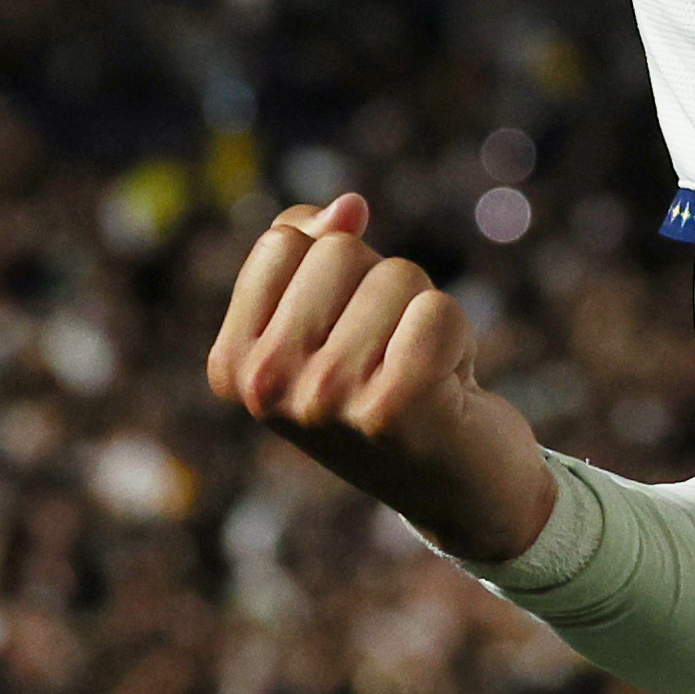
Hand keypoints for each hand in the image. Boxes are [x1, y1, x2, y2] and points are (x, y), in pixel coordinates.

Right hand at [201, 194, 556, 563]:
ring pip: (397, 276)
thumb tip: (349, 206)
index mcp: (233, 364)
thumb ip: (317, 246)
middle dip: (384, 289)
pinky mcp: (391, 408)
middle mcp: (265, 387)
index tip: (349, 329)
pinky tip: (450, 389)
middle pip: (340, 251)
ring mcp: (324, 400)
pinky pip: (438, 310)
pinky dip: (460, 337)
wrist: (458, 487)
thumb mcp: (333, 316)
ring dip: (425, 315)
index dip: (337, 268)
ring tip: (420, 372)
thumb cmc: (391, 386)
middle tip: (392, 354)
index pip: (282, 241)